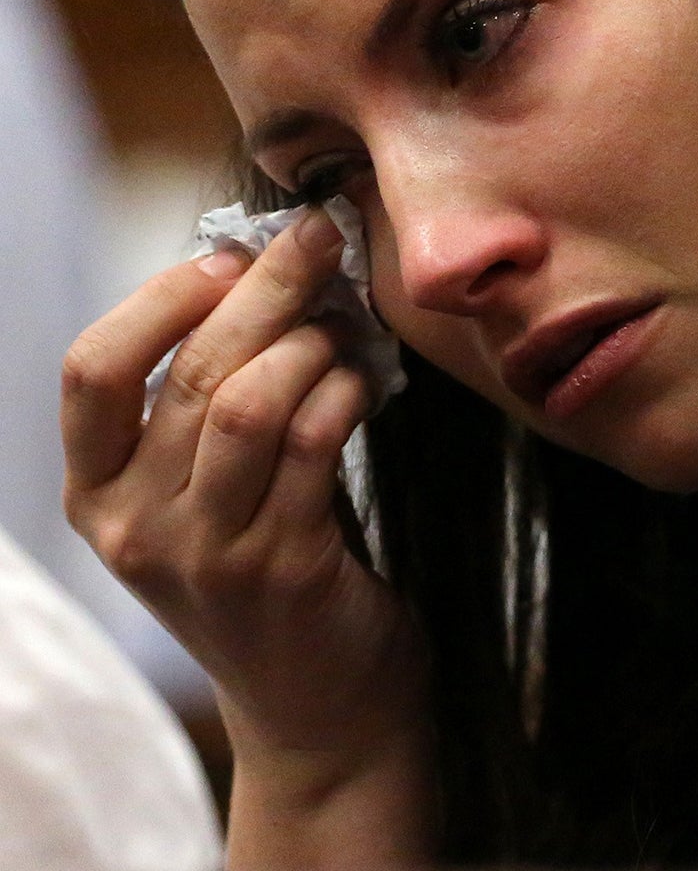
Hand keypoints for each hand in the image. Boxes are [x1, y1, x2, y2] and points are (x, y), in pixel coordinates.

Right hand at [62, 208, 432, 852]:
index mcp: (96, 495)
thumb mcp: (202, 491)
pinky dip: (346, 391)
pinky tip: (367, 380)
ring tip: (347, 330)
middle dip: (265, 288)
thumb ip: (207, 399)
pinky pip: (316, 444)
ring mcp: (207, 555)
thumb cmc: (267, 562)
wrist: (318, 700)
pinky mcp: (284, 570)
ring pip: (250, 402)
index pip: (90, 371)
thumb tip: (261, 264)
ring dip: (313, 343)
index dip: (158, 298)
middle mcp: (134, 528)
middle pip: (190, 371)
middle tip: (320, 237)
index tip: (225, 257)